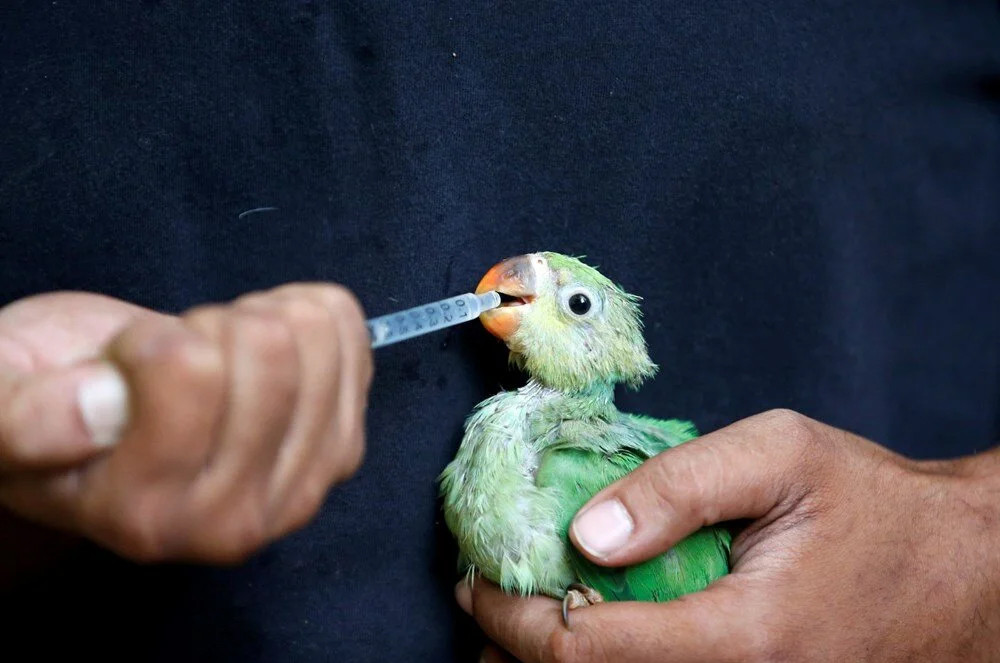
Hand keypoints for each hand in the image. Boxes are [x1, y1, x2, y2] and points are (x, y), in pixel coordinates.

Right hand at [0, 285, 371, 563]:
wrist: (115, 427)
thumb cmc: (50, 405)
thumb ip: (19, 419)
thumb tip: (94, 409)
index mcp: (144, 516)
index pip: (190, 369)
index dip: (148, 341)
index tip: (126, 368)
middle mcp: (235, 521)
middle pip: (267, 349)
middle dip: (206, 328)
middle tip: (176, 360)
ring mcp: (304, 487)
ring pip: (314, 336)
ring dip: (255, 320)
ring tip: (215, 355)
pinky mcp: (343, 446)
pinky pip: (348, 330)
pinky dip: (300, 312)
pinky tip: (260, 346)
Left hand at [457, 409, 999, 661]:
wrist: (959, 572)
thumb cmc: (874, 507)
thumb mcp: (780, 456)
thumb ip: (678, 485)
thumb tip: (587, 530)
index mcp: (743, 637)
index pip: (585, 650)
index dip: (510, 618)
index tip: (474, 580)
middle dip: (516, 654)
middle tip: (486, 599)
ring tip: (521, 619)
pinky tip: (595, 630)